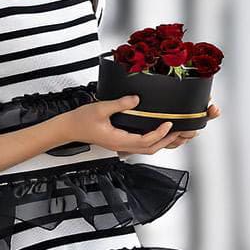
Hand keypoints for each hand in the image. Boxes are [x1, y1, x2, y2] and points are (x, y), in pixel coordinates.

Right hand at [62, 95, 177, 155]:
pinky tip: (159, 134)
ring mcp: (121, 145)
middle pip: (150, 149)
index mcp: (117, 140)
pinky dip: (154, 141)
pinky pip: (141, 146)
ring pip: (147, 149)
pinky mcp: (121, 142)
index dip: (159, 134)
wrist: (69, 128)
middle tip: (180, 132)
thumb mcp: (100, 108)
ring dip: (163, 143)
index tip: (168, 124)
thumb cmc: (81, 121)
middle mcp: (121, 145)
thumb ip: (119, 104)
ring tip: (176, 134)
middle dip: (167, 141)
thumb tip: (135, 99)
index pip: (144, 141)